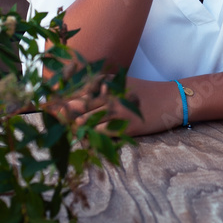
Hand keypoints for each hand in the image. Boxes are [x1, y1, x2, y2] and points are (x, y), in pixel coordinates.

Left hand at [63, 77, 182, 136]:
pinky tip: (87, 140)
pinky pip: (100, 134)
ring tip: (70, 134)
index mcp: (108, 82)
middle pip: (77, 106)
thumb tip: (74, 99)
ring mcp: (118, 111)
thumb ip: (101, 87)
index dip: (61, 100)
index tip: (51, 107)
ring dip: (76, 129)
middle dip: (64, 116)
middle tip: (56, 124)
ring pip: (85, 122)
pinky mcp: (125, 126)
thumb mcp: (122, 83)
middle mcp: (111, 95)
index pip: (76, 91)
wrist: (171, 100)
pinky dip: (91, 138)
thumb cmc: (144, 92)